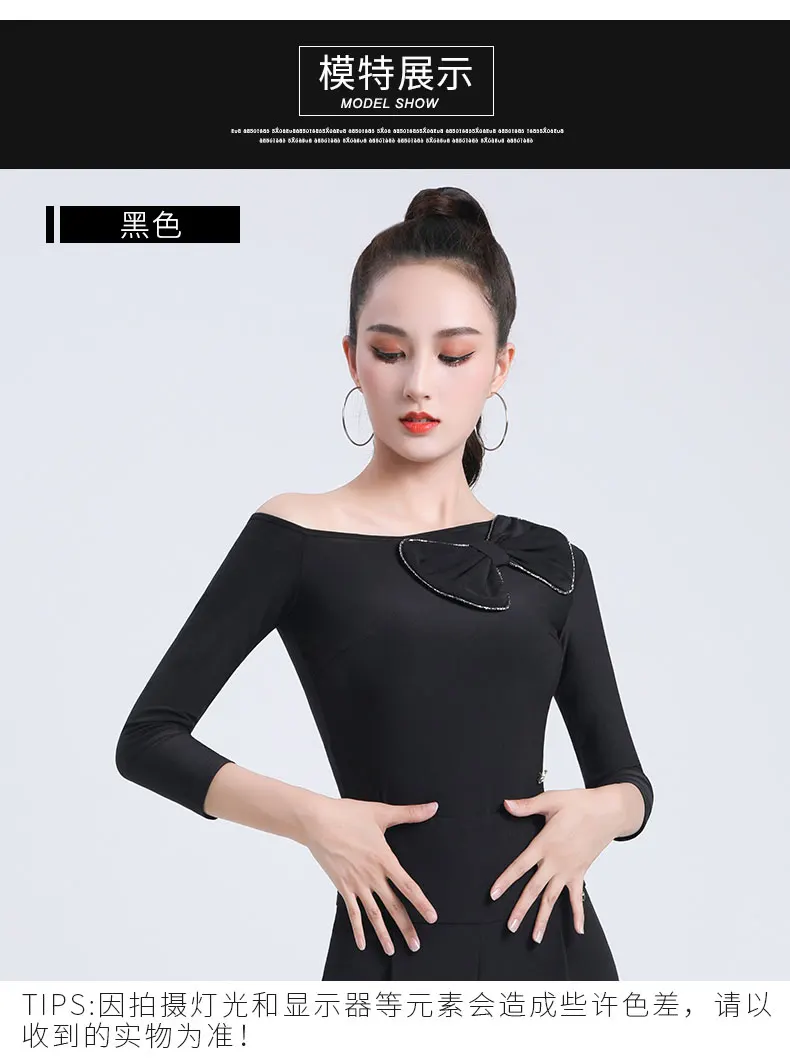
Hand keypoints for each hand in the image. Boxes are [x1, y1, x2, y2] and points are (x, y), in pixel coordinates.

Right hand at [303, 795, 439, 955]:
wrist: (316, 822)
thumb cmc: (347, 815)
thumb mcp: (381, 813)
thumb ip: (410, 813)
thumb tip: (433, 807)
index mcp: (384, 859)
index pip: (407, 886)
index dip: (421, 903)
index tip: (432, 918)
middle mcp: (372, 876)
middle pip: (393, 906)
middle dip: (406, 927)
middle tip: (416, 945)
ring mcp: (356, 883)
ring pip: (374, 914)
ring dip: (384, 933)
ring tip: (393, 950)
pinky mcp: (342, 886)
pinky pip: (352, 912)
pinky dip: (358, 929)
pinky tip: (363, 943)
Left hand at [489, 787, 621, 941]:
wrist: (609, 812)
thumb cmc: (580, 804)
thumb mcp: (551, 800)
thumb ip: (527, 806)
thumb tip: (506, 804)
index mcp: (544, 844)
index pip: (520, 866)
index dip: (506, 880)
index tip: (493, 894)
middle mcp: (555, 862)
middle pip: (534, 889)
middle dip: (521, 909)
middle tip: (510, 926)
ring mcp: (569, 870)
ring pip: (552, 898)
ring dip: (543, 918)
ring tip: (535, 938)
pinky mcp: (581, 873)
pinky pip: (577, 897)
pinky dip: (578, 914)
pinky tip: (578, 931)